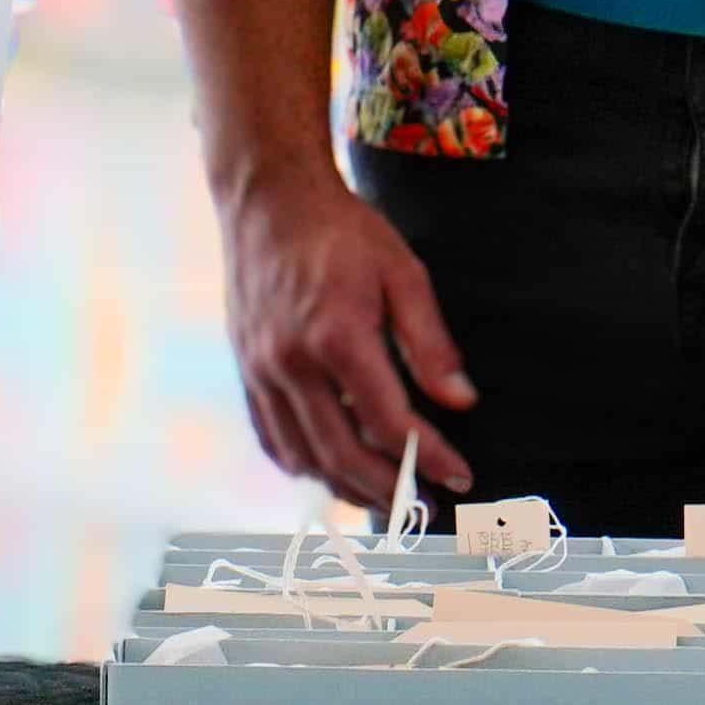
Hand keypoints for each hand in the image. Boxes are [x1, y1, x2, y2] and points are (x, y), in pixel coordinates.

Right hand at [216, 164, 475, 510]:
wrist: (269, 200)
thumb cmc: (342, 231)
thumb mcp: (403, 274)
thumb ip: (430, 343)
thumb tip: (460, 401)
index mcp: (338, 337)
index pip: (388, 421)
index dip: (427, 457)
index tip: (458, 476)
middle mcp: (292, 363)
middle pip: (341, 453)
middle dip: (388, 489)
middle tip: (423, 504)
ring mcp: (261, 370)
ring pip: (303, 455)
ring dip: (345, 485)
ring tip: (384, 495)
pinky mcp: (245, 369)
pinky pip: (272, 436)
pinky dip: (303, 463)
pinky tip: (330, 469)